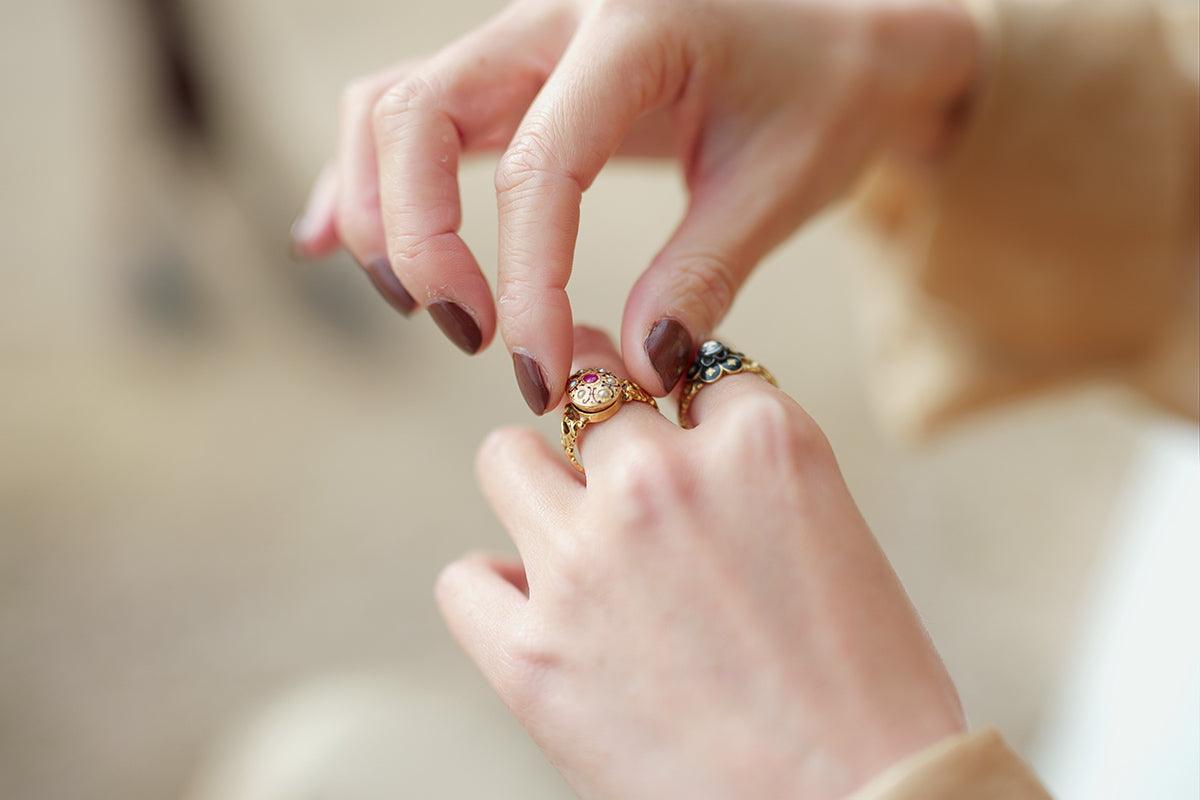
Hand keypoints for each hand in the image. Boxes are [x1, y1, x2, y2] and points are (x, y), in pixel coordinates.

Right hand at [292, 0, 978, 410]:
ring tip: (426, 308)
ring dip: (382, 213)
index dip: (527, 285)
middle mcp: (556, 20)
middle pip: (417, 114)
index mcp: (635, 30)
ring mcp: (522, 41)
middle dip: (422, 242)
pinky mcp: (510, 76)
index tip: (546, 375)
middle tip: (472, 338)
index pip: (542, 165)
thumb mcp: (780, 189)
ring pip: (390, 107)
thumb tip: (633, 371)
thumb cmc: (818, 102)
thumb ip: (702, 276)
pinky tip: (336, 242)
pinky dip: (364, 181)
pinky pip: (406, 112)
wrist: (835, 40)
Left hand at [436, 326, 964, 798]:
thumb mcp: (834, 532)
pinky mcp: (532, 651)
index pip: (685, 368)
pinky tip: (537, 616)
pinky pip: (465, 579)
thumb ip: (745, 473)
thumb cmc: (865, 690)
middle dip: (601, 429)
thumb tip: (663, 445)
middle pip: (588, 387)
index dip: (681, 411)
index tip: (683, 449)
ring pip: (505, 459)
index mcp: (761, 441)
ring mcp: (587, 559)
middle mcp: (663, 477)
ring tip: (572, 540)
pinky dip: (495, 591)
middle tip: (618, 482)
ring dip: (535, 487)